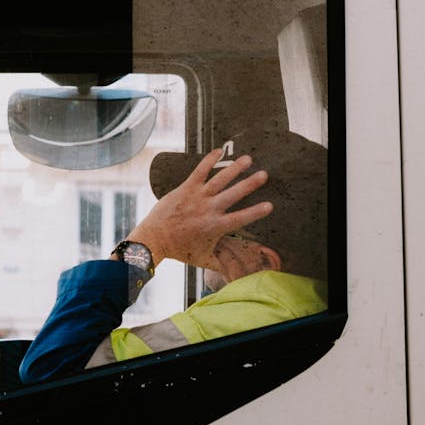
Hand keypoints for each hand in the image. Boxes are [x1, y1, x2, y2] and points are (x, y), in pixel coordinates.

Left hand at [124, 148, 272, 269]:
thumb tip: (237, 273)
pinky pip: (199, 171)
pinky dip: (209, 160)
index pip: (240, 218)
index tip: (270, 205)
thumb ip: (221, 264)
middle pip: (233, 194)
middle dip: (249, 184)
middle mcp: (208, 210)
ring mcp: (197, 197)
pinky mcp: (185, 188)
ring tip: (248, 159)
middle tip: (264, 175)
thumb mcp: (203, 259)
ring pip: (219, 180)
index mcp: (215, 227)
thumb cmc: (179, 250)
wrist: (154, 238)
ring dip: (234, 168)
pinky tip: (219, 150)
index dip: (255, 212)